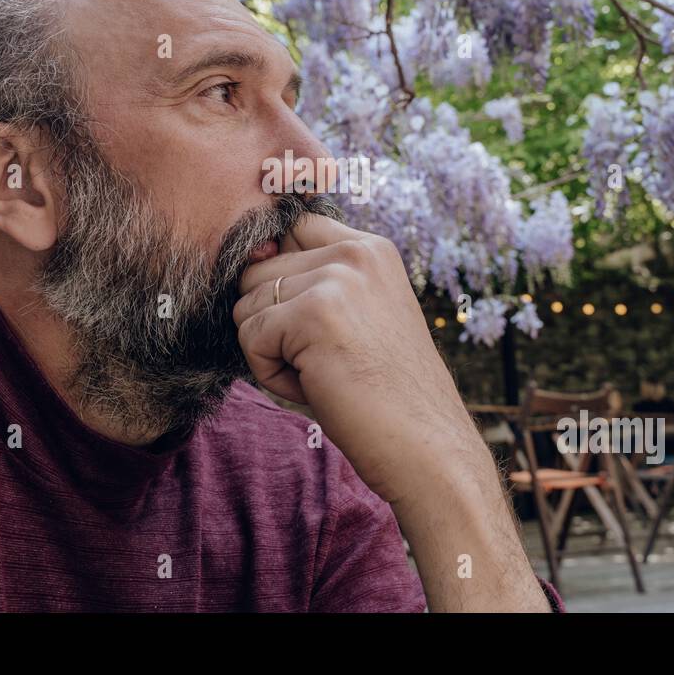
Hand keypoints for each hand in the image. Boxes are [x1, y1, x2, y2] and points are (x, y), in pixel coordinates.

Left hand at [233, 214, 476, 505]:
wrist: (427, 447)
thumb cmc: (386, 393)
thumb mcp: (360, 315)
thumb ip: (315, 281)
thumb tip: (246, 260)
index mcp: (372, 248)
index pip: (290, 227)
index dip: (276, 269)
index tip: (299, 316)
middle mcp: (355, 252)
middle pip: (257, 270)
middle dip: (271, 322)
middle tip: (321, 359)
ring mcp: (336, 279)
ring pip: (246, 305)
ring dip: (269, 350)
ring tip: (322, 374)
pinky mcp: (312, 313)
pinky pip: (249, 337)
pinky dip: (270, 373)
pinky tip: (316, 387)